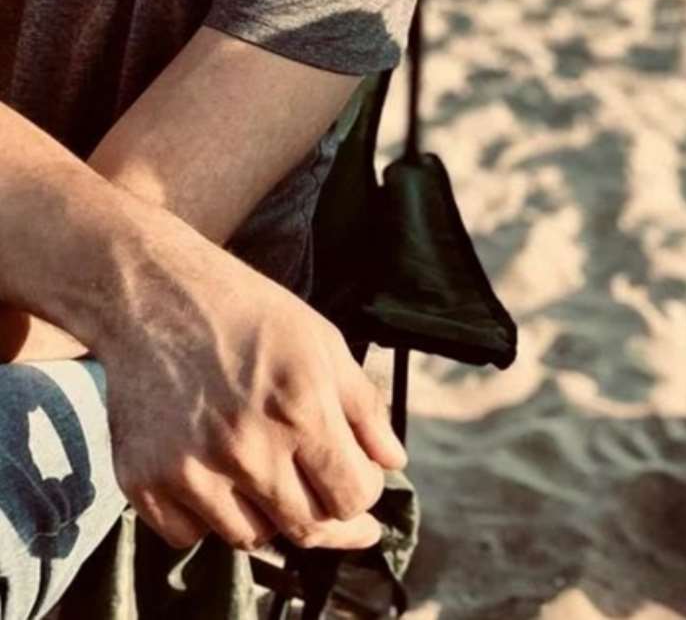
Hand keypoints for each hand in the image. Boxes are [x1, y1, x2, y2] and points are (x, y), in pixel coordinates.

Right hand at [97, 241, 405, 551]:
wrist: (156, 294)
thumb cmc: (249, 314)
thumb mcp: (323, 342)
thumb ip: (364, 407)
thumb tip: (393, 463)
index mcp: (301, 408)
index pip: (352, 495)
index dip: (366, 494)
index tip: (363, 483)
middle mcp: (248, 448)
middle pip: (307, 528)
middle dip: (331, 521)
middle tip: (334, 508)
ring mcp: (192, 471)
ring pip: (251, 538)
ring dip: (272, 519)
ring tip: (274, 480)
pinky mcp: (145, 482)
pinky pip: (190, 535)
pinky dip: (209, 519)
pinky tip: (219, 481)